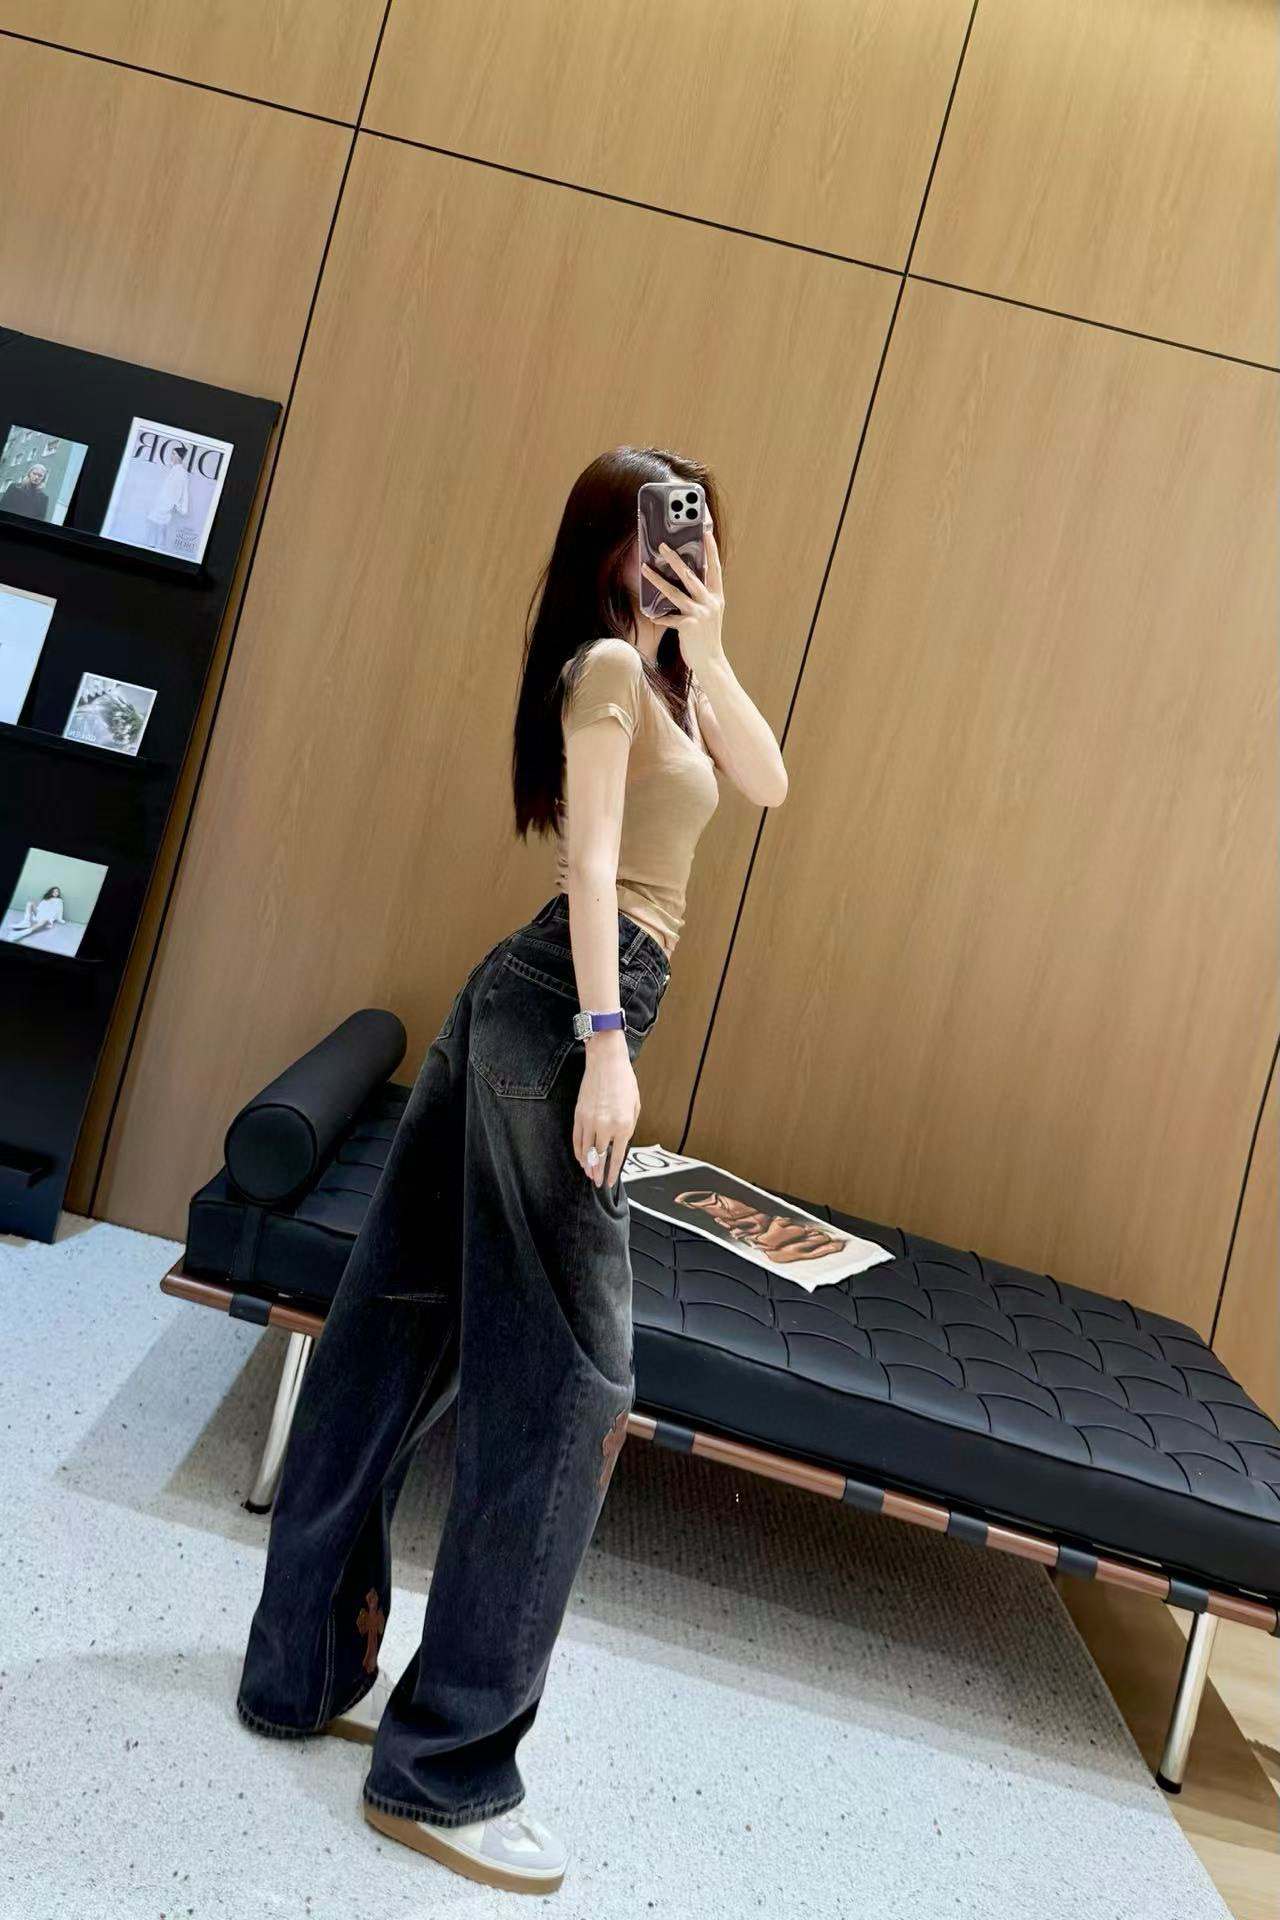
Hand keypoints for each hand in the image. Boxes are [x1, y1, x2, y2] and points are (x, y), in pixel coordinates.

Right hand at [573, 1035, 640, 1187]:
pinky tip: (580, 1157)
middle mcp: (606, 1126)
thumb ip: (628, 1127)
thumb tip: (620, 1144)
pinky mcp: (579, 1115)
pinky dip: (578, 1151)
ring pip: (586, 1151)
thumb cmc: (624, 1081)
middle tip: (597, 1182)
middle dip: (597, 1173)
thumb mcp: (635, 1106)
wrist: (607, 1063)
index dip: (611, 1172)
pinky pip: (576, 1139)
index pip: (616, 1157)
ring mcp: (590, 1121)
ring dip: (587, 1165)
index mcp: (623, 1125)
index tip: (608, 1182)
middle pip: (599, 1157)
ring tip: (588, 1173)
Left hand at [639, 515, 724, 681]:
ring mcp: (699, 614)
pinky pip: (668, 617)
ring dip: (657, 579)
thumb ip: (701, 596)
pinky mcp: (688, 626)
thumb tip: (684, 577)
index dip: (711, 550)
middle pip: (690, 575)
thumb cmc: (706, 636)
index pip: (715, 568)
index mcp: (716, 597)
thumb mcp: (710, 612)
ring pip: (674, 592)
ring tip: (645, 568)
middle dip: (674, 559)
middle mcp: (709, 602)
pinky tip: (648, 613)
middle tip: (662, 545)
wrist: (710, 661)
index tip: (706, 532)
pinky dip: (658, 616)